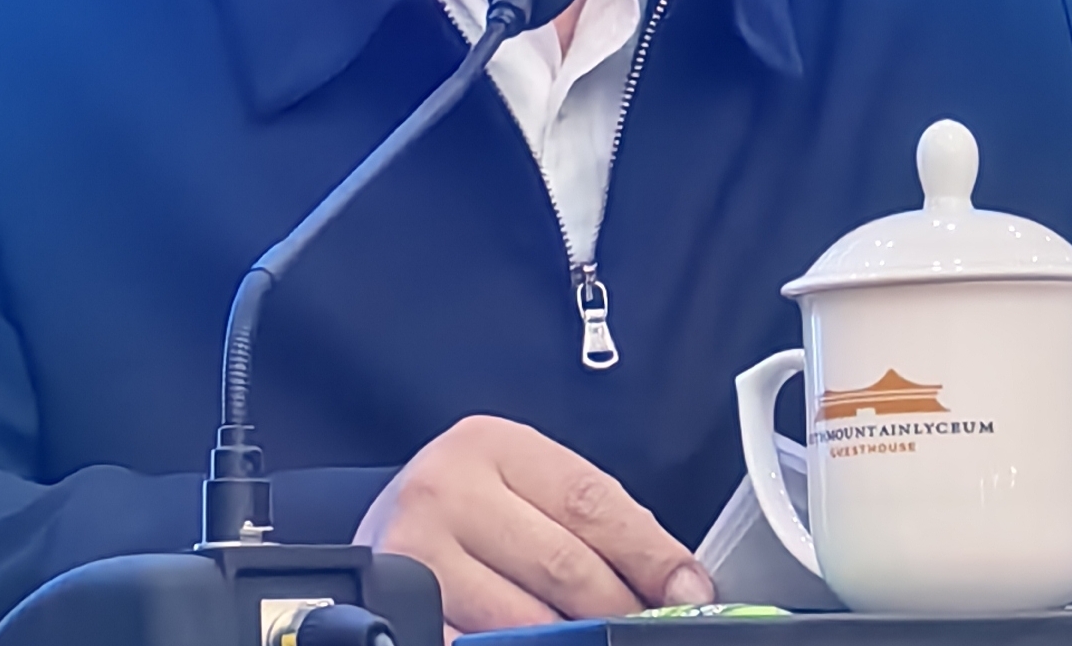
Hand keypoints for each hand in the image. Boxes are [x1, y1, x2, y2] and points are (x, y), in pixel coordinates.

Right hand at [356, 415, 713, 632]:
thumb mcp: (526, 486)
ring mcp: (413, 555)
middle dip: (620, 607)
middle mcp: (445, 490)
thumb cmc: (470, 507)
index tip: (690, 590)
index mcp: (491, 445)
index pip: (591, 503)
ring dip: (574, 640)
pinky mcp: (395, 610)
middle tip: (649, 624)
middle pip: (562, 566)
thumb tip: (677, 582)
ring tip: (598, 637)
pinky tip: (540, 645)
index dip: (650, 554)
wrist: (380, 525)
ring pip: (523, 620)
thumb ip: (595, 520)